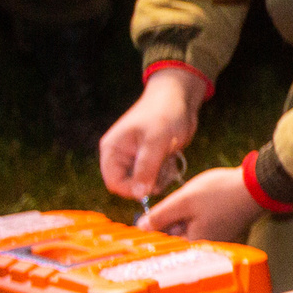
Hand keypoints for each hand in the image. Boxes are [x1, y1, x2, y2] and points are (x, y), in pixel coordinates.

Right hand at [99, 67, 205, 195]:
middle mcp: (121, 157)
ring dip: (160, 178)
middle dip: (149, 183)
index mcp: (113, 150)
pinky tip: (172, 158)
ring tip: (169, 160)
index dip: (131, 190)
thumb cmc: (164, 113)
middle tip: (165, 169)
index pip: (114, 183)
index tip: (152, 186)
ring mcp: (136, 159)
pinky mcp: (151, 160)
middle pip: (130, 186)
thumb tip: (139, 194)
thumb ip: (146, 168)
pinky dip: (165, 173)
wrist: (180, 98)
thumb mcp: (156, 141)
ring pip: (145, 184)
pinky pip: (156, 178)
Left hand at [137, 166, 258, 239]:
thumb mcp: (183, 201)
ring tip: (192, 199)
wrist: (259, 186)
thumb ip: (159, 216)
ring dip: (183, 215)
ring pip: (187, 227)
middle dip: (169, 219)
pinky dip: (197, 213)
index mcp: (193, 245)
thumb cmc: (222, 194)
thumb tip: (141, 227)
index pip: (161, 242)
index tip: (147, 216)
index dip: (151, 227)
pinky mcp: (223, 228)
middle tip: (174, 202)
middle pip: (175, 236)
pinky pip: (200, 223)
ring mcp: (216, 238)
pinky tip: (203, 200)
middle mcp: (205, 247)